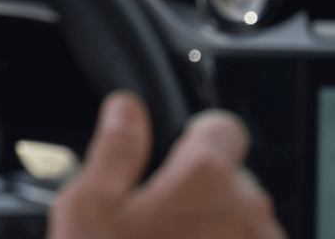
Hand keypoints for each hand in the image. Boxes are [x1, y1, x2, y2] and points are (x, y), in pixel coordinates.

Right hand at [49, 91, 284, 238]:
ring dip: (219, 237)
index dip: (193, 139)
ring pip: (248, 227)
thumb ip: (114, 150)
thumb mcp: (86, 212)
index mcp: (206, 179)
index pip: (223, 127)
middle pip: (236, 181)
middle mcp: (249, 215)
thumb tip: (127, 109)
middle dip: (203, 197)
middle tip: (156, 231)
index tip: (174, 160)